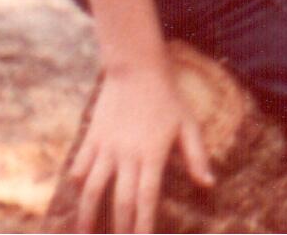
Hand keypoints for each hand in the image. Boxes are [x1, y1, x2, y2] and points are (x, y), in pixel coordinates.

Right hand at [68, 55, 210, 233]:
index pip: (147, 198)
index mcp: (152, 155)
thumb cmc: (167, 98)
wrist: (137, 69)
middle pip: (121, 200)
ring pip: (93, 189)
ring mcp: (106, 147)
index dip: (144, 224)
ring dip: (88, 214)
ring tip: (84, 234)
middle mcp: (127, 155)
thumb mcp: (188, 125)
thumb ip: (197, 156)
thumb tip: (208, 184)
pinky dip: (78, 182)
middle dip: (119, 228)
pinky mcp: (92, 138)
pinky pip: (81, 166)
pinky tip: (78, 196)